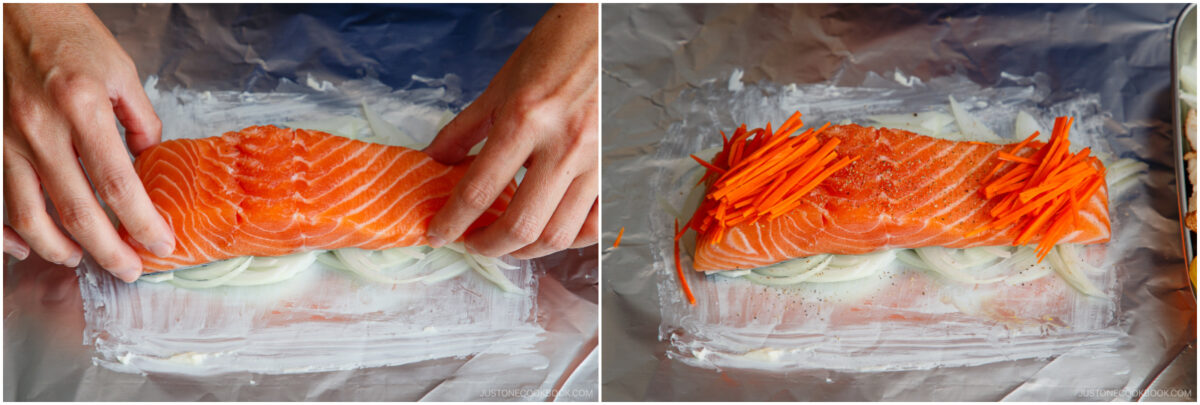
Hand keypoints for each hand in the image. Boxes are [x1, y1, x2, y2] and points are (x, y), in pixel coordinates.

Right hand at [3, 4, 173, 281]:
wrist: (12, 11)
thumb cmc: (67, 35)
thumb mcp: (120, 71)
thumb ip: (140, 119)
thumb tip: (150, 159)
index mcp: (82, 108)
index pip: (118, 183)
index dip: (140, 222)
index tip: (160, 243)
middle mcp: (39, 129)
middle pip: (76, 210)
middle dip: (107, 250)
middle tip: (128, 269)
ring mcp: (5, 140)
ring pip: (29, 215)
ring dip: (60, 248)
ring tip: (84, 259)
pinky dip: (9, 232)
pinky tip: (29, 245)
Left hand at [423, 4, 598, 258]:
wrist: (611, 27)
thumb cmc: (559, 46)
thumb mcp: (503, 82)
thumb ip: (465, 128)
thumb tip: (434, 161)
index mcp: (525, 118)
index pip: (479, 190)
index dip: (452, 221)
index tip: (438, 233)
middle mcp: (563, 145)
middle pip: (520, 225)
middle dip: (487, 246)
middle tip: (472, 243)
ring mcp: (596, 161)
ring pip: (558, 233)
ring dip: (525, 250)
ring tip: (507, 242)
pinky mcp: (617, 168)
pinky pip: (595, 224)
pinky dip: (569, 240)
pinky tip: (550, 233)